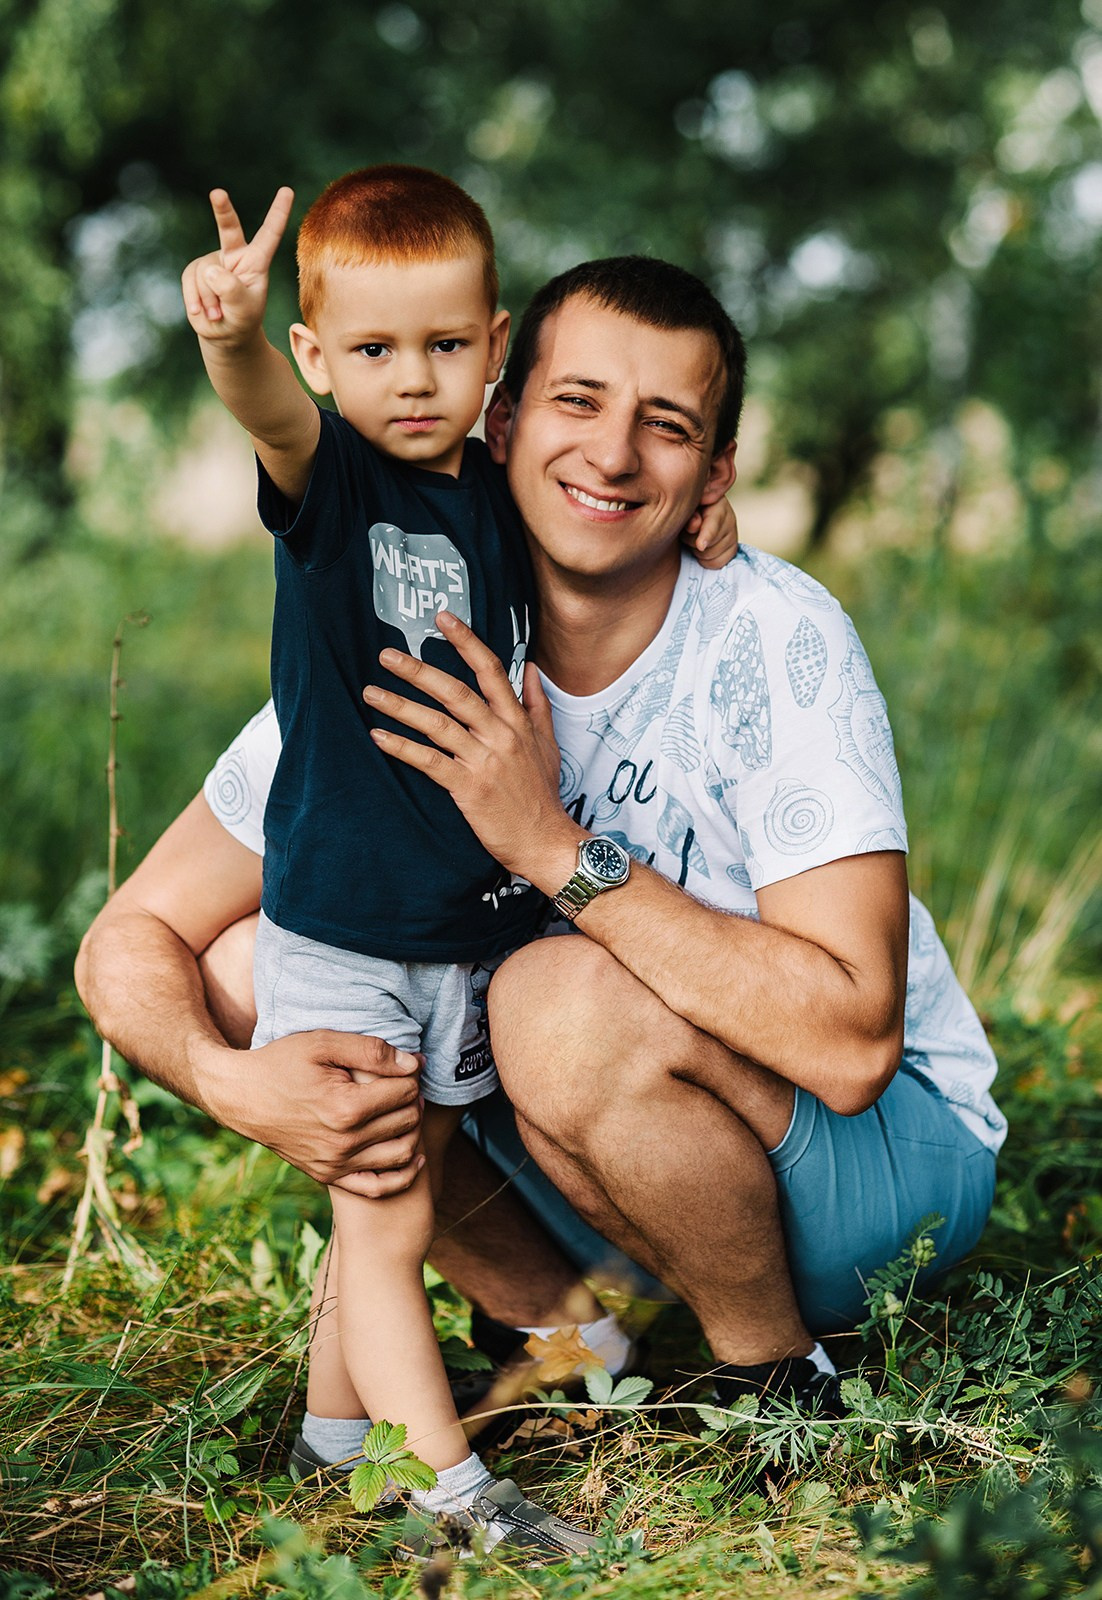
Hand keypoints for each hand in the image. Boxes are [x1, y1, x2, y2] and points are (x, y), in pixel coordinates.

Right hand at [181, 186, 293, 349]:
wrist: (223, 334)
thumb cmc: (241, 320)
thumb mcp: (243, 310)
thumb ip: (231, 289)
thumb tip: (210, 270)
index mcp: (257, 261)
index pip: (269, 234)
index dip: (278, 213)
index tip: (287, 190)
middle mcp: (235, 255)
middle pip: (229, 228)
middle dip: (222, 210)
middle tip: (217, 193)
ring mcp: (213, 262)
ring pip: (205, 275)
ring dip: (210, 300)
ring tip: (218, 314)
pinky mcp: (196, 271)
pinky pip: (190, 281)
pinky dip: (195, 300)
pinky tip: (202, 313)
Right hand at [199, 1029, 424, 1197]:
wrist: (241, 1096)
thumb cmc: (282, 1063)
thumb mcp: (324, 1043)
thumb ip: (371, 1051)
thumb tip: (413, 1063)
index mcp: (346, 1107)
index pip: (405, 1092)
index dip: (411, 1074)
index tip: (406, 1064)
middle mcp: (344, 1142)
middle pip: (406, 1121)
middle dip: (414, 1099)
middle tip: (406, 1084)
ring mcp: (335, 1164)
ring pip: (401, 1153)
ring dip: (413, 1130)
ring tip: (405, 1109)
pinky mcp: (327, 1176)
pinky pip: (378, 1187)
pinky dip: (403, 1175)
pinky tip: (413, 1155)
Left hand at [362, 612, 582, 888]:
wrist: (546, 840)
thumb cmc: (542, 795)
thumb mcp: (548, 744)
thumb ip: (537, 703)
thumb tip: (530, 668)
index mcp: (517, 720)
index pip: (491, 670)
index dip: (466, 641)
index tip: (442, 619)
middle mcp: (500, 734)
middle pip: (455, 692)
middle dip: (418, 670)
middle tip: (387, 654)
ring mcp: (484, 760)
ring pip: (437, 724)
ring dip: (400, 706)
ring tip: (371, 692)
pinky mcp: (468, 787)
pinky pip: (429, 761)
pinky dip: (402, 747)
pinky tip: (378, 736)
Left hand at [681, 494, 738, 568]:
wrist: (696, 515)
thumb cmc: (689, 512)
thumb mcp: (686, 510)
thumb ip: (689, 516)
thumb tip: (695, 525)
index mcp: (718, 505)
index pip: (714, 524)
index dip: (707, 536)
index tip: (700, 546)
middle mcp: (730, 518)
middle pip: (710, 544)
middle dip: (693, 542)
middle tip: (687, 533)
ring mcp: (733, 534)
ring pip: (712, 555)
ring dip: (698, 551)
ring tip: (694, 540)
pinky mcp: (732, 548)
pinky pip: (717, 563)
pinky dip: (706, 561)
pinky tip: (701, 550)